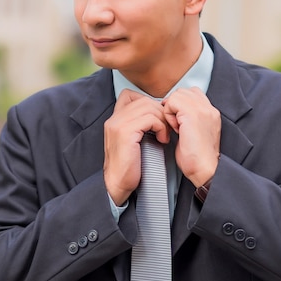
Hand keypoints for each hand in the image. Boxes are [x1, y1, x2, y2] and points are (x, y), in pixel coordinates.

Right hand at [103, 89, 169, 204]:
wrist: (118, 185)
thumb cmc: (130, 166)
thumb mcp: (133, 140)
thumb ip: (140, 125)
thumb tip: (160, 112)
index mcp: (114, 119)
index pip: (130, 95)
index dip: (147, 102)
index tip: (157, 119)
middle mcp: (114, 118)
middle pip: (144, 100)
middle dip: (160, 112)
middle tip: (167, 128)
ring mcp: (118, 124)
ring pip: (148, 107)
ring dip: (162, 120)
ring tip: (165, 135)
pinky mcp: (125, 133)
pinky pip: (149, 119)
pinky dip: (161, 127)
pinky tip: (162, 139)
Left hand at [162, 87, 219, 187]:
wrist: (205, 170)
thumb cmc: (197, 158)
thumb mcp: (196, 133)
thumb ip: (190, 118)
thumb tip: (175, 112)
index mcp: (211, 113)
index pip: (192, 93)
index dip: (180, 105)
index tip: (178, 122)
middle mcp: (209, 108)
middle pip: (183, 92)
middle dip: (174, 106)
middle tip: (176, 125)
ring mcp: (202, 110)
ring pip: (177, 95)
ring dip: (171, 110)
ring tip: (176, 127)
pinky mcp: (192, 115)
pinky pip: (172, 102)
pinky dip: (168, 115)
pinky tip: (175, 129)